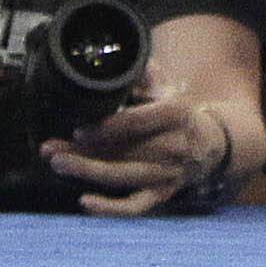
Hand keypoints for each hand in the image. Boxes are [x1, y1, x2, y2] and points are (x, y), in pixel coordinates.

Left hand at [45, 83, 234, 214]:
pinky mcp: (161, 195)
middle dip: (83, 153)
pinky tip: (85, 202)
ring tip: (58, 164)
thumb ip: (144, 76)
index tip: (78, 130)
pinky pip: (134, 207)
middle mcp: (172, 146)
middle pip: (123, 152)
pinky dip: (110, 209)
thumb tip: (118, 58)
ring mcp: (166, 174)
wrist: (213, 145)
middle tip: (52, 149)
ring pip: (122, 178)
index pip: (136, 123)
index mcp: (174, 113)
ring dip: (86, 173)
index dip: (106, 129)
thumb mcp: (169, 88)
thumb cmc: (181, 114)